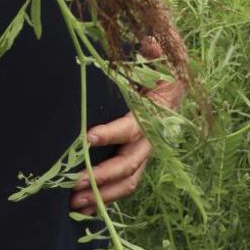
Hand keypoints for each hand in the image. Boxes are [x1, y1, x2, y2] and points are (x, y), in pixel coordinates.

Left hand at [70, 37, 185, 214]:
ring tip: (74, 202)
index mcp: (156, 113)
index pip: (133, 127)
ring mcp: (145, 152)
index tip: (89, 136)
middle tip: (75, 182)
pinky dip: (105, 198)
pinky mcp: (136, 159)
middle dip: (102, 177)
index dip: (113, 133)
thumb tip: (150, 42)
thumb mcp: (162, 57)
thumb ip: (154, 52)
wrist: (175, 83)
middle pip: (129, 164)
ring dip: (102, 195)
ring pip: (128, 181)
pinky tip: (84, 208)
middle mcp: (152, 138)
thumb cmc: (163, 69)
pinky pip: (124, 184)